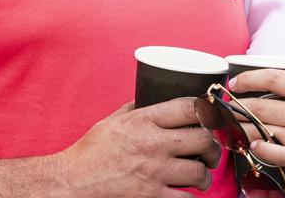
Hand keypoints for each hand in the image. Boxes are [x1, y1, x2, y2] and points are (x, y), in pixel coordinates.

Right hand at [57, 98, 220, 197]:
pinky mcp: (151, 197)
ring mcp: (154, 173)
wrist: (71, 183)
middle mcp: (153, 144)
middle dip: (213, 147)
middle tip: (211, 152)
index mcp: (144, 121)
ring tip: (201, 176)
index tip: (212, 118)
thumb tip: (151, 97)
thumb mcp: (113, 121)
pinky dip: (190, 196)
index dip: (208, 110)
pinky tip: (186, 192)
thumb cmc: (90, 152)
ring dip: (204, 175)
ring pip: (199, 172)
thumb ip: (136, 108)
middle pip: (204, 139)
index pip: (190, 107)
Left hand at [230, 70, 284, 194]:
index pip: (274, 79)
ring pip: (263, 130)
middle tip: (226, 106)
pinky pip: (277, 155)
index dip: (249, 78)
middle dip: (237, 106)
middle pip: (261, 106)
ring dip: (243, 128)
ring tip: (232, 126)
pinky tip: (252, 145)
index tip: (236, 82)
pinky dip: (261, 149)